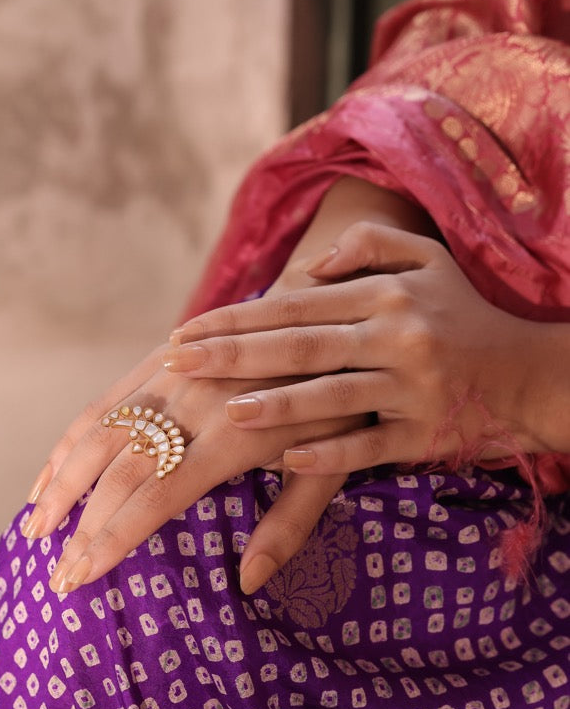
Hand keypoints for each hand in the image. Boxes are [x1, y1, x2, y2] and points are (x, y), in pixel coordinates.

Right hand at [22, 286, 357, 596]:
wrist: (332, 305)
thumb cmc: (340, 400)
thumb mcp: (334, 466)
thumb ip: (291, 524)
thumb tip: (249, 581)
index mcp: (232, 437)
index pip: (156, 497)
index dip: (113, 538)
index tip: (80, 576)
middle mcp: (191, 403)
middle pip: (118, 471)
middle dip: (81, 526)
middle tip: (55, 574)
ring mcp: (170, 376)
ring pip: (98, 433)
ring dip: (61, 483)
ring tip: (34, 529)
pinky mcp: (160, 358)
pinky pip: (103, 401)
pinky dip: (69, 441)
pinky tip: (48, 475)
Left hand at [167, 223, 541, 476]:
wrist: (531, 374)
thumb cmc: (464, 317)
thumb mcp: (428, 262)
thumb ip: (369, 248)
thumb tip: (311, 265)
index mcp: (385, 295)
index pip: (294, 305)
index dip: (236, 319)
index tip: (184, 334)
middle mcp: (396, 335)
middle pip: (301, 345)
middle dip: (233, 355)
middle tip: (177, 367)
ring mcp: (411, 386)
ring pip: (333, 395)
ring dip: (278, 404)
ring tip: (227, 411)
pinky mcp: (425, 433)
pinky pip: (371, 445)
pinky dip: (331, 453)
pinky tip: (288, 460)